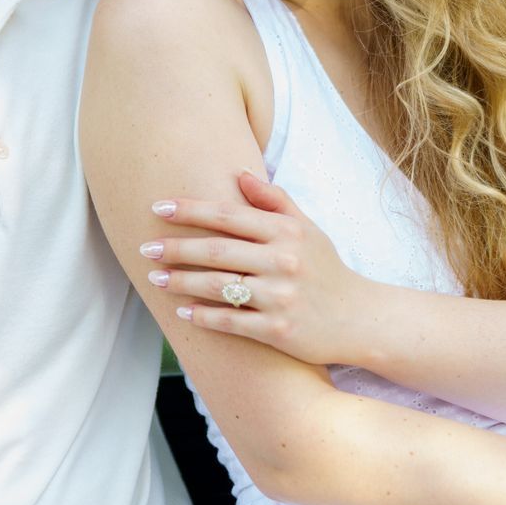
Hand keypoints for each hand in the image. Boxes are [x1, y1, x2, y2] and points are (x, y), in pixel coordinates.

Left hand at [142, 172, 369, 363]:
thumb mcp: (307, 228)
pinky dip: (203, 316)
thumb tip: (238, 173)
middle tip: (145, 247)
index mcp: (287, 232)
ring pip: (218, 286)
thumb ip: (274, 200)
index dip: (190, 209)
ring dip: (181, 282)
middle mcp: (284, 261)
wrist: (360, 319)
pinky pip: (231, 322)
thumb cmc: (327, 269)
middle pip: (217, 250)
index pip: (229, 214)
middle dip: (176, 248)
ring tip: (154, 278)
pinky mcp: (279, 331)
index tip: (158, 207)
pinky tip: (182, 311)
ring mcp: (281, 297)